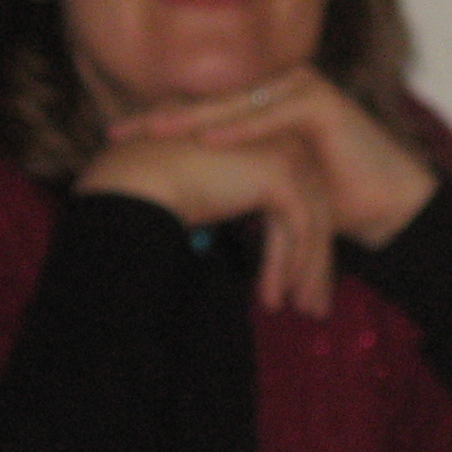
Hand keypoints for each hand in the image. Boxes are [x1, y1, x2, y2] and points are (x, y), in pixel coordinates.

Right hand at [75, 132, 338, 316]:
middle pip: (312, 211)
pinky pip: (298, 227)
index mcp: (267, 141)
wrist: (136, 180)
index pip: (297, 200)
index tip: (298, 290)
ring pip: (311, 221)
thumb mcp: (211, 196)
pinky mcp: (278, 173)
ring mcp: (283, 152)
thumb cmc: (157, 187)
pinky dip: (290, 265)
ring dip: (306, 272)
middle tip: (314, 308)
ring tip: (300, 312)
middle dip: (314, 264)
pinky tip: (274, 299)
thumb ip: (235, 206)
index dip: (301, 249)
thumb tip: (251, 238)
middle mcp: (281, 139)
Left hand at [109, 66, 437, 248]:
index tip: (112, 140)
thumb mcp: (268, 188)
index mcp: (259, 106)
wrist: (386, 208)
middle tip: (118, 131)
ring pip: (236, 105)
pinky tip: (209, 138)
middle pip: (207, 103)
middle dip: (160, 117)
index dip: (156, 124)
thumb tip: (179, 197)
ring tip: (154, 130)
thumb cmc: (331, 203)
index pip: (199, 112)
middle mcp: (276, 90)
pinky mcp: (321, 103)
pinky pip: (273, 115)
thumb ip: (230, 180)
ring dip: (193, 117)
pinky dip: (241, 128)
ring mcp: (299, 90)